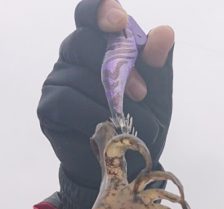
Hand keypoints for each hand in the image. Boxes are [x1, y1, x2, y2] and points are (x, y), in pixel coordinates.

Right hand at [37, 0, 174, 208]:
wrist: (124, 169)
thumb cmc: (139, 126)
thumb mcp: (156, 98)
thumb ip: (159, 67)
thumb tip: (165, 33)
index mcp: (99, 45)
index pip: (90, 15)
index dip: (102, 12)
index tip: (119, 23)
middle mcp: (73, 57)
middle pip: (83, 42)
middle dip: (116, 67)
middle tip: (142, 94)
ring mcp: (58, 80)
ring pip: (78, 75)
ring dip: (110, 102)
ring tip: (131, 124)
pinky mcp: (49, 107)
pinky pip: (67, 100)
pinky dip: (91, 115)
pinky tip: (106, 129)